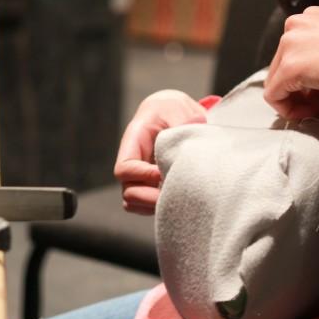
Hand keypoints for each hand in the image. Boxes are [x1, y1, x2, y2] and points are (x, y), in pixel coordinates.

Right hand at [114, 90, 207, 214]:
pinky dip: (158, 208)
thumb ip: (184, 125)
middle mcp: (132, 163)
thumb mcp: (178, 111)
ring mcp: (138, 177)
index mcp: (133, 142)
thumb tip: (193, 135)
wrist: (173, 113)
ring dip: (153, 205)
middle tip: (175, 193)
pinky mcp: (149, 186)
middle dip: (149, 197)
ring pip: (133, 203)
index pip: (124, 168)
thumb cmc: (173, 110)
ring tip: (177, 197)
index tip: (163, 173)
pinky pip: (144, 207)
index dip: (142, 175)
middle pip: (127, 191)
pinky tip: (178, 199)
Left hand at [264, 6, 318, 118]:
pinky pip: (274, 95)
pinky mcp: (288, 68)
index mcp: (309, 18)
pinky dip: (289, 109)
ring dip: (297, 99)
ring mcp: (288, 45)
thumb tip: (314, 83)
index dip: (309, 76)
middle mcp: (294, 26)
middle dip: (302, 89)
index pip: (296, 52)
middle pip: (283, 66)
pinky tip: (312, 112)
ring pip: (276, 81)